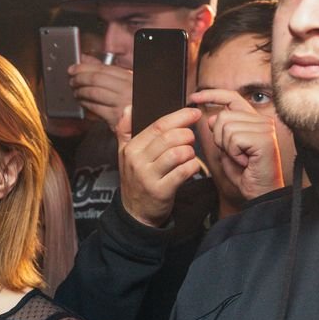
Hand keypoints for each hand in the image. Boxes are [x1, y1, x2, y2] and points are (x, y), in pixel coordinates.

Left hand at [69, 54, 132, 130]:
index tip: (74, 68)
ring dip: (81, 91)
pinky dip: (85, 104)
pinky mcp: (116, 116)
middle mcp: (127, 88)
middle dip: (80, 78)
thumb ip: (107, 72)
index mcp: (130, 78)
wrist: (147, 123)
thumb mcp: (125, 83)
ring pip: (94, 92)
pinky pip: (95, 107)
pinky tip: (82, 103)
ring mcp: (122, 102)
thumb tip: (86, 60)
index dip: (85, 67)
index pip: (104, 68)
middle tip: (72, 80)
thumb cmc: (132, 101)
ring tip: (76, 92)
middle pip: (97, 79)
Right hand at [117, 106, 201, 227]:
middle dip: (187, 135)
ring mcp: (148, 177)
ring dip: (190, 152)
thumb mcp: (124, 154)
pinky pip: (184, 171)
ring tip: (188, 155)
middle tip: (190, 139)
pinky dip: (193, 167)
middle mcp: (137, 161)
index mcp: (131, 148)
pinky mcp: (160, 191)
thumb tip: (129, 107)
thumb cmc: (135, 179)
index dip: (179, 117)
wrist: (135, 212)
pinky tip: (191, 168)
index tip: (193, 113)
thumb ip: (125, 129)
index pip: (158, 126)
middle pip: (169, 138)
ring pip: (178, 153)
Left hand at [190, 89, 284, 200]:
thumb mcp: (226, 149)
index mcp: (254, 120)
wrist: (259, 192)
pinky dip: (233, 152)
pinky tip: (245, 161)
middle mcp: (263, 121)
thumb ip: (220, 131)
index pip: (232, 97)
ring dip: (227, 147)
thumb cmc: (244, 173)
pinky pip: (233, 138)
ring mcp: (266, 128)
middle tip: (235, 153)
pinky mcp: (265, 138)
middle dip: (220, 138)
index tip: (194, 97)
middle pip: (223, 116)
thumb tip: (211, 117)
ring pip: (226, 127)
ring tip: (241, 157)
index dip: (212, 95)